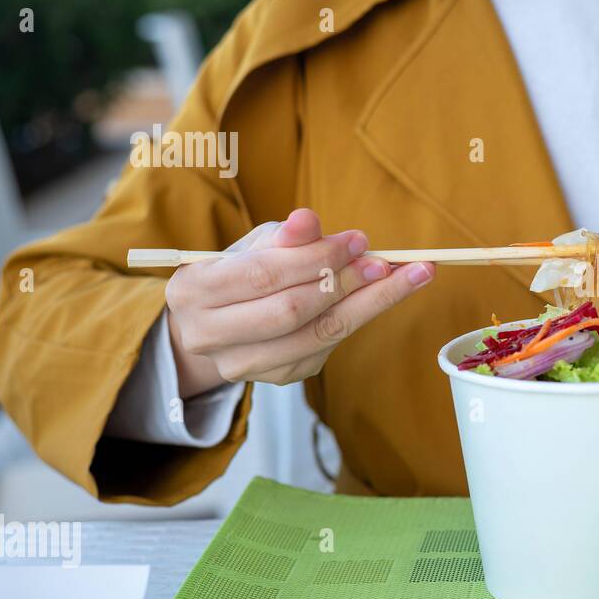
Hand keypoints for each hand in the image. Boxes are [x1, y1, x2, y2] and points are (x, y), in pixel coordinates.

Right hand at [165, 208, 433, 397]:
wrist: (222, 320)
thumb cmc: (241, 271)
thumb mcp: (256, 244)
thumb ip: (284, 236)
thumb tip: (309, 220)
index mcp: (193, 290)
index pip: (265, 274)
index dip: (317, 258)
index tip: (360, 240)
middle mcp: (209, 335)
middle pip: (291, 311)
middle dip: (345, 283)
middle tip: (386, 262)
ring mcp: (242, 364)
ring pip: (316, 336)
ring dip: (366, 304)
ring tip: (404, 277)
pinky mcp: (277, 377)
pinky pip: (326, 348)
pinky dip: (358, 318)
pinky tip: (381, 297)